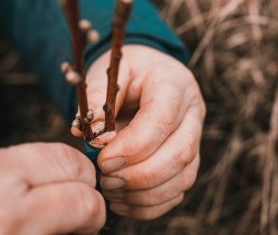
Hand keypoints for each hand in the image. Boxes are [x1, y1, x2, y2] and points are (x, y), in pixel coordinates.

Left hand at [0, 143, 105, 234]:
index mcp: (8, 221)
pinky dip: (36, 173)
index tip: (90, 221)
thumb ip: (52, 230)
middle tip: (78, 206)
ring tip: (53, 199)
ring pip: (51, 152)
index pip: (83, 199)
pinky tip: (27, 193)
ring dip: (62, 175)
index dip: (95, 213)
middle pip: (73, 161)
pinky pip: (23, 156)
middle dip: (85, 184)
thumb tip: (79, 223)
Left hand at [72, 45, 205, 219]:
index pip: (162, 120)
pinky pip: (179, 190)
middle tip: (106, 180)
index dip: (133, 146)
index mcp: (174, 84)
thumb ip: (97, 100)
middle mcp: (192, 112)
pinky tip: (123, 201)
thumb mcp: (111, 73)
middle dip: (139, 175)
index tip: (103, 161)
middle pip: (179, 153)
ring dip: (145, 194)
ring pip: (183, 177)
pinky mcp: (189, 158)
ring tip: (111, 191)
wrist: (149, 74)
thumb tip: (83, 133)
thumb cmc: (128, 72)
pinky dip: (151, 204)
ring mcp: (195, 137)